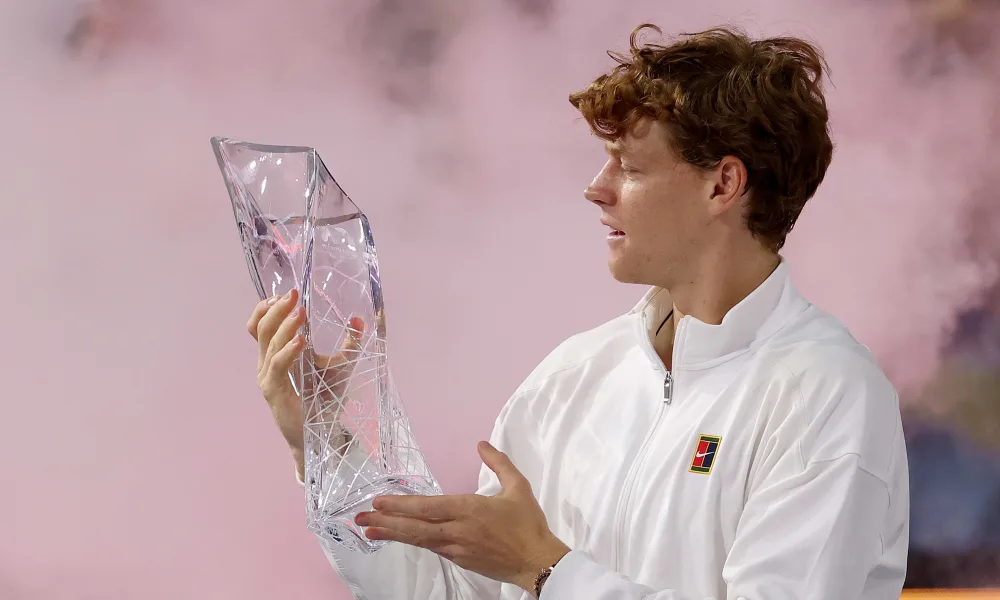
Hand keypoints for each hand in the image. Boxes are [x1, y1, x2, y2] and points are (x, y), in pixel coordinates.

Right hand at [247, 288, 364, 478]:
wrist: (320, 433)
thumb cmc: (326, 398)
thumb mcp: (340, 366)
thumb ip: (349, 344)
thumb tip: (359, 319)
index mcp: (277, 353)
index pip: (259, 325)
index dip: (267, 307)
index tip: (285, 294)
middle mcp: (268, 362)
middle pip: (262, 328)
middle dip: (277, 308)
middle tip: (294, 295)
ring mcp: (268, 376)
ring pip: (268, 343)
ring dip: (285, 326)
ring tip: (300, 313)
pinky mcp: (274, 391)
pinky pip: (278, 366)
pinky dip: (288, 351)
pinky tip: (302, 342)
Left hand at [354, 442, 570, 594]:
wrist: (537, 562)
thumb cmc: (528, 524)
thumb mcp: (518, 487)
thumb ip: (499, 463)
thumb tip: (482, 444)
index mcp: (469, 510)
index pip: (427, 507)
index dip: (401, 505)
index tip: (379, 501)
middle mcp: (457, 531)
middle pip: (414, 527)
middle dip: (385, 522)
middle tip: (360, 518)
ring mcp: (456, 548)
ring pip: (418, 540)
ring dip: (392, 534)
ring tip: (368, 529)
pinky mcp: (459, 560)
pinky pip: (430, 547)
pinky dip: (412, 541)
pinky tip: (400, 537)